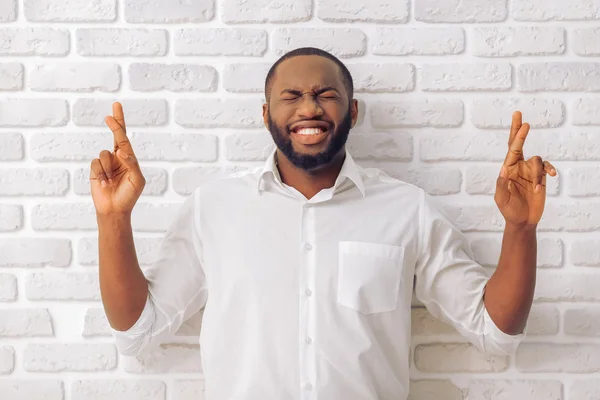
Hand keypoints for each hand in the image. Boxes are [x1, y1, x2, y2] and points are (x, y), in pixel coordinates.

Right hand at [90, 102, 144, 215]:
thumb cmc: (129, 195)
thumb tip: (121, 151)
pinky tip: (104, 183)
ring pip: (104, 154)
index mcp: (129, 158)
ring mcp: (106, 163)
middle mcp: (117, 157)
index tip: (116, 109)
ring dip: (108, 168)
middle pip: (115, 136)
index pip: (124, 138)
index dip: (120, 123)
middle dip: (114, 123)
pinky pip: (95, 163)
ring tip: (111, 181)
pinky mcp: (95, 170)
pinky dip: (100, 173)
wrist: (114, 209)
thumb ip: (132, 164)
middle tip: (111, 112)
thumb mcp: (137, 180)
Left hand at [494, 111, 556, 226]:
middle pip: (518, 144)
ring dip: (539, 173)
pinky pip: (546, 168)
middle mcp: (518, 167)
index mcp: (507, 169)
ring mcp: (530, 171)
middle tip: (518, 115)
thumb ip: (502, 185)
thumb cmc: (509, 210)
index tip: (522, 124)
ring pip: (538, 160)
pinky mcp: (540, 177)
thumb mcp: (502, 199)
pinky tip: (549, 178)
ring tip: (537, 189)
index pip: (512, 149)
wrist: (522, 221)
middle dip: (518, 130)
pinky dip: (548, 171)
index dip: (517, 136)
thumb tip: (503, 169)